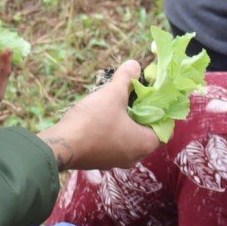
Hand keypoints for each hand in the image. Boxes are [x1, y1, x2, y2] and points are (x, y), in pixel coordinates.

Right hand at [41, 61, 162, 171]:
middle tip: (135, 95)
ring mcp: (117, 161)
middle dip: (142, 112)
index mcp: (145, 144)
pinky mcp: (101, 161)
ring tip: (117, 103)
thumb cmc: (92, 122)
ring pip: (129, 137)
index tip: (153, 95)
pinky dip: (113, 130)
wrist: (60, 146)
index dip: (162, 110)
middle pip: (147, 131)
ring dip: (126, 121)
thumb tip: (135, 64)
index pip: (166, 128)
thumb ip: (127, 78)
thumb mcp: (112, 94)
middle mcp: (135, 156)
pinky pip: (114, 143)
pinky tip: (102, 116)